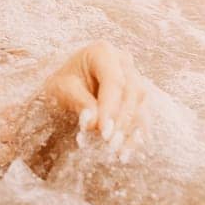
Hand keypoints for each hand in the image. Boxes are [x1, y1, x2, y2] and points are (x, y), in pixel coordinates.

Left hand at [42, 42, 148, 158]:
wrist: (66, 82)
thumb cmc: (62, 82)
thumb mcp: (62, 89)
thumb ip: (79, 102)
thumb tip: (94, 122)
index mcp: (102, 52)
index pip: (114, 81)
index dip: (111, 107)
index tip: (104, 131)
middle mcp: (123, 62)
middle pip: (132, 91)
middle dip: (122, 120)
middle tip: (110, 143)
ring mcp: (134, 76)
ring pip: (141, 103)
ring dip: (131, 129)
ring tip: (120, 152)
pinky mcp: (137, 95)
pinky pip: (142, 114)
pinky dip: (135, 133)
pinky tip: (127, 150)